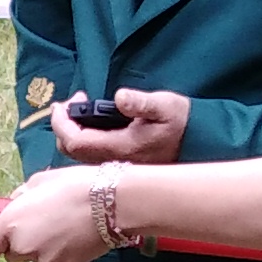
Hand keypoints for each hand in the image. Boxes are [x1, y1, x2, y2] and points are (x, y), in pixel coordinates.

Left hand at [0, 167, 118, 261]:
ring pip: (34, 257)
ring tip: (63, 225)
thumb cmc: (74, 185)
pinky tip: (74, 234)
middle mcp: (22, 245)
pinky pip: (54, 261)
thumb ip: (20, 198)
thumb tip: (15, 205)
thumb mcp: (39, 182)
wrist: (110, 203)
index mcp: (10, 222)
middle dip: (19, 243)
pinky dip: (60, 251)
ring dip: (41, 246)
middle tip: (39, 224)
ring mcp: (44, 260)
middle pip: (10, 255)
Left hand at [51, 88, 189, 164]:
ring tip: (79, 109)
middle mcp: (115, 161)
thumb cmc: (181, 122)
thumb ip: (141, 102)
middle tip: (71, 103)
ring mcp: (117, 165)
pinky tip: (92, 123)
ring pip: (80, 155)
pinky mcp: (121, 163)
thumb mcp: (164, 106)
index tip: (62, 103)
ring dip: (72, 131)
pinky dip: (82, 137)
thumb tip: (120, 97)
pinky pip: (90, 155)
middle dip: (63, 126)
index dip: (61, 124)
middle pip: (72, 151)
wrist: (200, 142)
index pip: (76, 142)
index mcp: (121, 148)